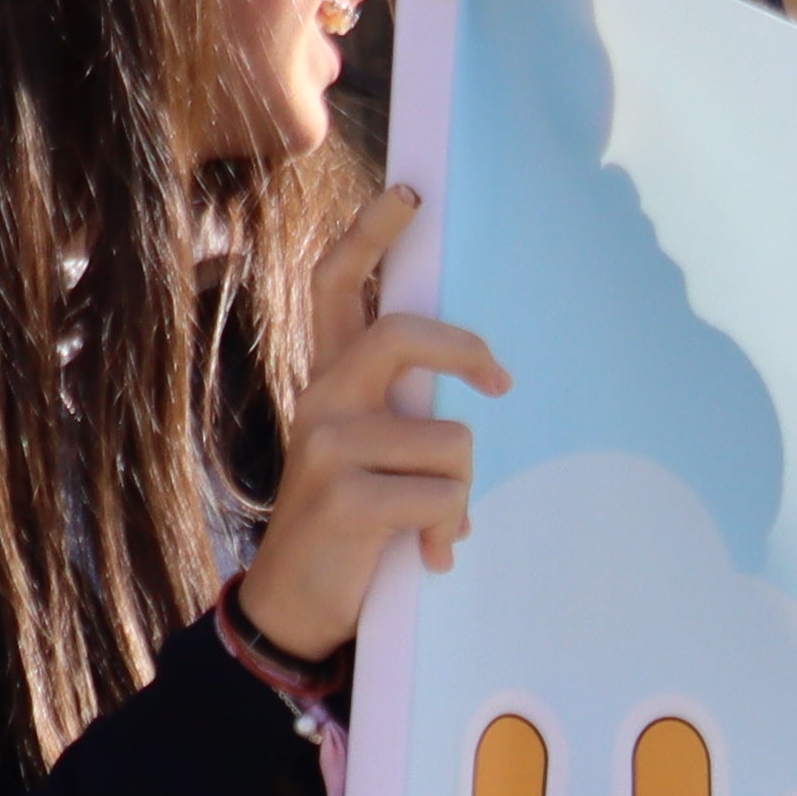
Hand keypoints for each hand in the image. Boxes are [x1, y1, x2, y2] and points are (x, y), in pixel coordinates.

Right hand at [243, 186, 507, 659]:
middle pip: (399, 334)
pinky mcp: (345, 497)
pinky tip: (427, 550)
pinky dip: (449, 530)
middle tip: (497, 380)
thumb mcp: (371, 450)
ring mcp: (328, 446)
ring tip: (433, 522)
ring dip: (460, 491)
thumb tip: (479, 376)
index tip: (410, 194)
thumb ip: (401, 406)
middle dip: (463, 349)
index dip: (371, 235)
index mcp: (329, 380)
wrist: (299, 601)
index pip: (338, 285)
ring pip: (448, 439)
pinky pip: (441, 496)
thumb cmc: (355, 521)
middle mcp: (320, 399)